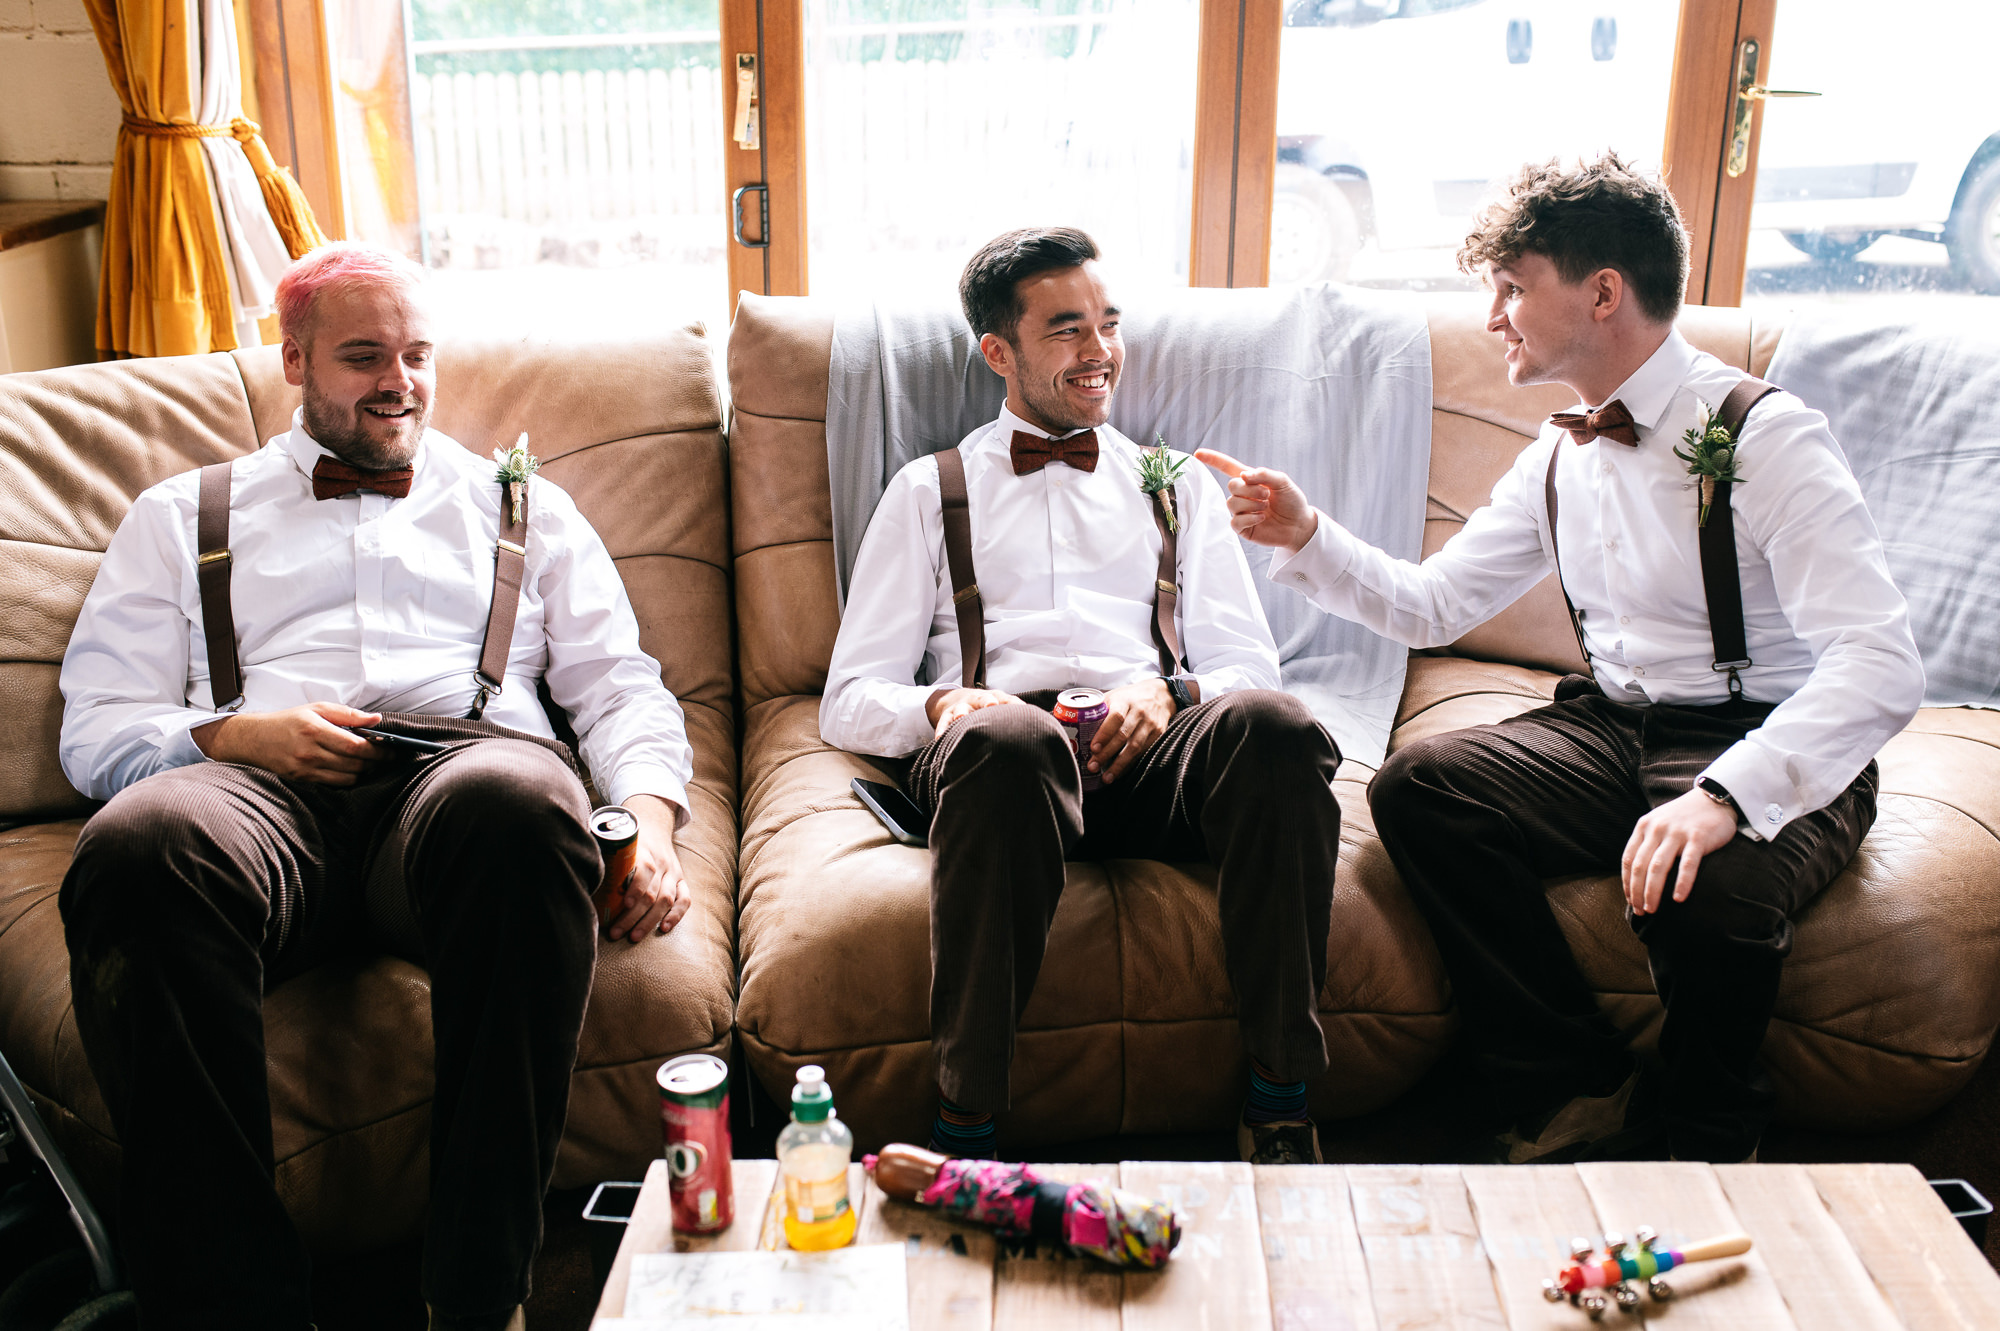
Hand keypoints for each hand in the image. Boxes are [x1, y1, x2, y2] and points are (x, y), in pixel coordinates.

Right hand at [190, 701, 384, 784]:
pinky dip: (348, 779)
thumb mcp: (316, 709)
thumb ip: (348, 714)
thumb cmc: (288, 721)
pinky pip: (334, 784)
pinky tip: (353, 770)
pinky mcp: (302, 780)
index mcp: (315, 730)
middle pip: (355, 764)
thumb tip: (376, 719)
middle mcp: (310, 752)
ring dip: (364, 772)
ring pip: (348, 778)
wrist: (253, 739)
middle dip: (375, 763)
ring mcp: (306, 769)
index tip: (391, 750)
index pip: (355, 746)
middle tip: (386, 758)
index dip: (378, 750)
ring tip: (371, 764)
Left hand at [606, 794, 691, 941]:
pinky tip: (664, 928)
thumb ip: (602, 855)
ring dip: (650, 921)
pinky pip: (684, 899)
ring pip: (667, 900)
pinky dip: (676, 915)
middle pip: (652, 892)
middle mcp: (663, 863)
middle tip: (616, 932)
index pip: (645, 870)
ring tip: (634, 937)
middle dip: (634, 916)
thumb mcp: (616, 841)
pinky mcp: (681, 880)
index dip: (636, 888)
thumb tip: (577, 871)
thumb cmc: (628, 840)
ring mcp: (674, 872)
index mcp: (645, 851)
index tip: (623, 904)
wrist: (654, 826)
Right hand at [926, 687, 1022, 737]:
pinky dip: (942, 731)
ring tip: (961, 718)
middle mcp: (978, 700)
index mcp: (995, 698)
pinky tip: (941, 739)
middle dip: (987, 701)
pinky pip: (943, 724)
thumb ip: (1016, 718)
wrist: (956, 699)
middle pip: (983, 698)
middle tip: (992, 705)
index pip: (1007, 699)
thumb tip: (1045, 730)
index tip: (1021, 709)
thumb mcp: (1000, 708)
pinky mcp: (947, 716)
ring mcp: (961, 707)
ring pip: (961, 709)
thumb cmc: (985, 709)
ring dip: (962, 713)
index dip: (1014, 704)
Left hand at [1089, 679, 1177, 783]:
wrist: (1160, 694)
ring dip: (1119, 765)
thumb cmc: (1131, 697)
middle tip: (1093, 766)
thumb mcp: (1115, 696)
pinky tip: (1120, 772)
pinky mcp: (1158, 734)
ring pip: (1135, 747)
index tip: (1093, 748)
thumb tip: (1074, 723)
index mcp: (1125, 701)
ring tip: (1106, 777)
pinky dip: (1130, 764)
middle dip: (1107, 753)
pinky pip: (1143, 752)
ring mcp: (1150, 724)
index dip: (1104, 734)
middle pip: (1123, 736)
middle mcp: (1139, 712)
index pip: (1115, 718)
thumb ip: (1099, 709)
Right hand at [1196, 449, 1319, 551]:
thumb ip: (1264, 474)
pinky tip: (1262, 518)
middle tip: (1267, 496)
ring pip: (1232, 503)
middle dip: (1250, 489)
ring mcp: (1241, 511)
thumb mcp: (1282, 481)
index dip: (1213, 460)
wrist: (1300, 525)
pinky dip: (1250, 518)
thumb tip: (1243, 476)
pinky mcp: (1242, 528)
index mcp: (1250, 480)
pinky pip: (1235, 521)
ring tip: (1266, 507)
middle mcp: (1243, 495)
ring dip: (1252, 504)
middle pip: (1231, 485)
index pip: (1228, 467)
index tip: (1198, 453)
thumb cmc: (1292, 501)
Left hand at [1621, 789, 1738, 913]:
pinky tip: (1678, 898)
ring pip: (1658, 867)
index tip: (1630, 900)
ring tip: (1652, 909)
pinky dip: (1682, 882)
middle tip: (1640, 911)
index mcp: (1644, 826)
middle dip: (1637, 892)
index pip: (1628, 859)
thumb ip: (1647, 843)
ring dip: (1652, 891)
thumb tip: (1636, 875)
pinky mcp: (1698, 838)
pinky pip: (1687, 864)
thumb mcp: (1659, 824)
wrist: (1714, 798)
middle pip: (1640, 866)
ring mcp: (1677, 833)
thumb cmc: (1684, 817)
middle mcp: (1657, 829)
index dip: (1627, 883)